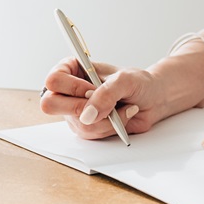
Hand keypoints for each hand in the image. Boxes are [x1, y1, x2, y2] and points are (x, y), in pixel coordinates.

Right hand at [39, 58, 167, 139]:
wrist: (153, 100)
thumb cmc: (138, 82)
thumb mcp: (125, 80)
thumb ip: (106, 94)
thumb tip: (88, 115)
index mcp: (73, 69)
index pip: (53, 80)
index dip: (72, 88)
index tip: (93, 89)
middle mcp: (69, 90)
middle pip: (50, 104)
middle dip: (80, 108)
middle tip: (102, 104)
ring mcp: (75, 110)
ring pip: (76, 124)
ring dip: (103, 120)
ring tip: (120, 109)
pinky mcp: (85, 127)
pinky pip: (89, 135)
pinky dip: (108, 129)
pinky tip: (120, 118)